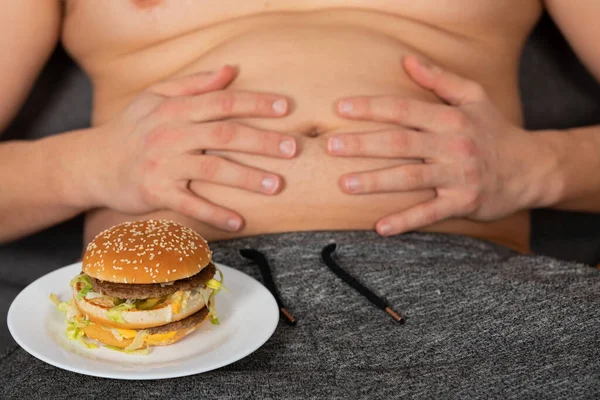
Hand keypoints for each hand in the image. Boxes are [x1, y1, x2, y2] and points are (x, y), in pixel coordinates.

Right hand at [87, 66, 296, 231]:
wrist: (92, 163)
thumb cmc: (131, 128)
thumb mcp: (156, 97)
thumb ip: (194, 84)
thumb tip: (230, 70)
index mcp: (175, 109)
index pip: (222, 102)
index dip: (256, 103)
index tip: (285, 108)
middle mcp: (171, 134)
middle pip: (225, 135)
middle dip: (262, 141)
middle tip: (292, 149)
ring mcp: (163, 164)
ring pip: (212, 170)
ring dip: (247, 178)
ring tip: (276, 185)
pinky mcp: (156, 192)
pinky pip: (191, 205)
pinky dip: (216, 214)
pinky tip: (239, 222)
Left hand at [328, 55, 547, 235]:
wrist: (531, 169)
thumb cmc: (495, 131)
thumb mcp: (473, 97)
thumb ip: (439, 79)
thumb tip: (406, 60)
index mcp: (450, 119)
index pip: (404, 110)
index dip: (372, 108)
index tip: (341, 108)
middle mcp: (452, 146)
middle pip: (401, 143)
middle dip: (364, 144)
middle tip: (331, 147)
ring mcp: (457, 176)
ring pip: (410, 178)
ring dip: (376, 181)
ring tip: (346, 184)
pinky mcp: (463, 202)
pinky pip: (430, 213)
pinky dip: (406, 220)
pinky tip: (380, 227)